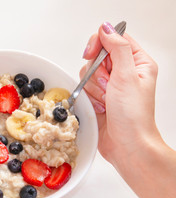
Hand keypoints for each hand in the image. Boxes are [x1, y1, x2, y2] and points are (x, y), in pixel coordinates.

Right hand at [81, 22, 175, 197]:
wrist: (126, 145)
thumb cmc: (134, 116)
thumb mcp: (128, 76)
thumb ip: (117, 48)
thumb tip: (106, 28)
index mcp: (137, 62)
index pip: (113, 39)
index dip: (99, 44)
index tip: (92, 55)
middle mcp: (123, 72)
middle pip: (96, 58)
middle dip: (97, 74)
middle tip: (108, 87)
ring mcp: (109, 86)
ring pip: (86, 75)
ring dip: (93, 89)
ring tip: (106, 102)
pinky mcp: (98, 98)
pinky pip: (83, 89)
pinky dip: (89, 99)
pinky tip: (101, 108)